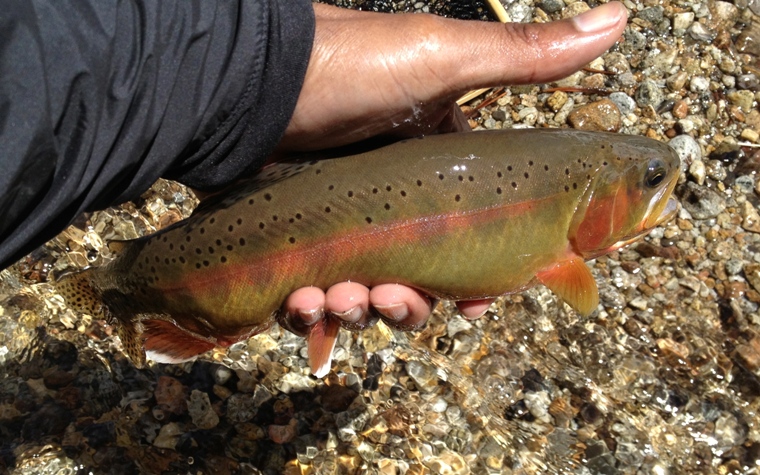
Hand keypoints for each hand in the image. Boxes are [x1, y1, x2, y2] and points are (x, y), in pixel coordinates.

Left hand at [276, 2, 627, 372]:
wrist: (249, 81)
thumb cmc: (352, 67)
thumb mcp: (443, 59)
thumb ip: (524, 58)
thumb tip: (618, 17)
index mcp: (431, 168)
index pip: (469, 236)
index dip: (477, 278)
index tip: (479, 303)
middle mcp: (388, 200)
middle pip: (416, 280)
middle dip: (410, 304)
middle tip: (395, 301)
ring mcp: (338, 223)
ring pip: (363, 294)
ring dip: (360, 310)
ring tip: (340, 299)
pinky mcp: (294, 241)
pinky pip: (309, 296)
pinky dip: (309, 309)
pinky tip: (304, 302)